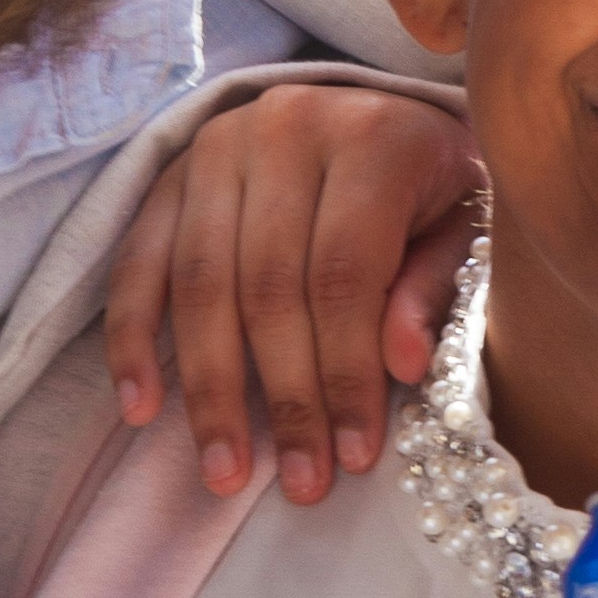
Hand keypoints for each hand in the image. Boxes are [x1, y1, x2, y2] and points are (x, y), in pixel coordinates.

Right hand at [101, 79, 485, 500]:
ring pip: (200, 281)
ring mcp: (218, 145)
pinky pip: (138, 260)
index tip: (355, 457)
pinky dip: (133, 337)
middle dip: (284, 397)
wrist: (383, 112)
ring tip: (224, 470)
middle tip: (300, 485)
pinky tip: (141, 407)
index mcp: (374, 138)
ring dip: (209, 388)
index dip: (345, 373)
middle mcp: (287, 128)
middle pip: (269, 285)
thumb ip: (434, 291)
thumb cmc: (435, 188)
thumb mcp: (464, 230)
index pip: (345, 274)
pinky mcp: (169, 171)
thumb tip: (400, 366)